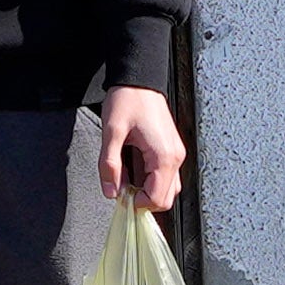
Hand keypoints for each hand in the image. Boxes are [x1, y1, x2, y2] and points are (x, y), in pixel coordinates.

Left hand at [97, 86, 186, 216]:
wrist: (139, 79)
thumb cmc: (129, 99)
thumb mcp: (111, 132)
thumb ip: (109, 165)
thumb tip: (110, 191)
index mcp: (164, 156)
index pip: (157, 199)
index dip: (136, 204)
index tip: (119, 196)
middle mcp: (175, 157)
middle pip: (165, 199)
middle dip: (142, 199)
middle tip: (120, 187)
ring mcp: (175, 153)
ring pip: (166, 189)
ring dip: (146, 190)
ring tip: (126, 176)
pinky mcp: (170, 149)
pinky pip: (165, 176)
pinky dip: (149, 179)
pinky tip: (133, 169)